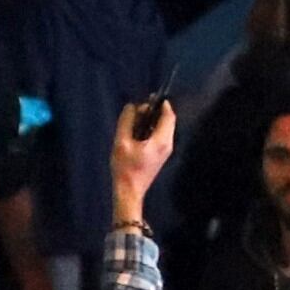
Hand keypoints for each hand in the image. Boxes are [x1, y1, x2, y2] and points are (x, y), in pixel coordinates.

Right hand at [108, 95, 177, 212]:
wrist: (129, 191)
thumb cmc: (125, 168)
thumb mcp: (121, 142)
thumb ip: (126, 121)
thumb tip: (131, 107)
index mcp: (161, 140)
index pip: (168, 115)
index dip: (161, 104)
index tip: (150, 98)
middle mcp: (167, 144)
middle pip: (167, 120)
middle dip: (154, 112)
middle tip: (139, 110)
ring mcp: (165, 151)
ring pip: (163, 128)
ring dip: (152, 121)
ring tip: (136, 120)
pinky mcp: (160, 155)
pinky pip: (160, 136)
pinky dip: (151, 129)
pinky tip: (137, 132)